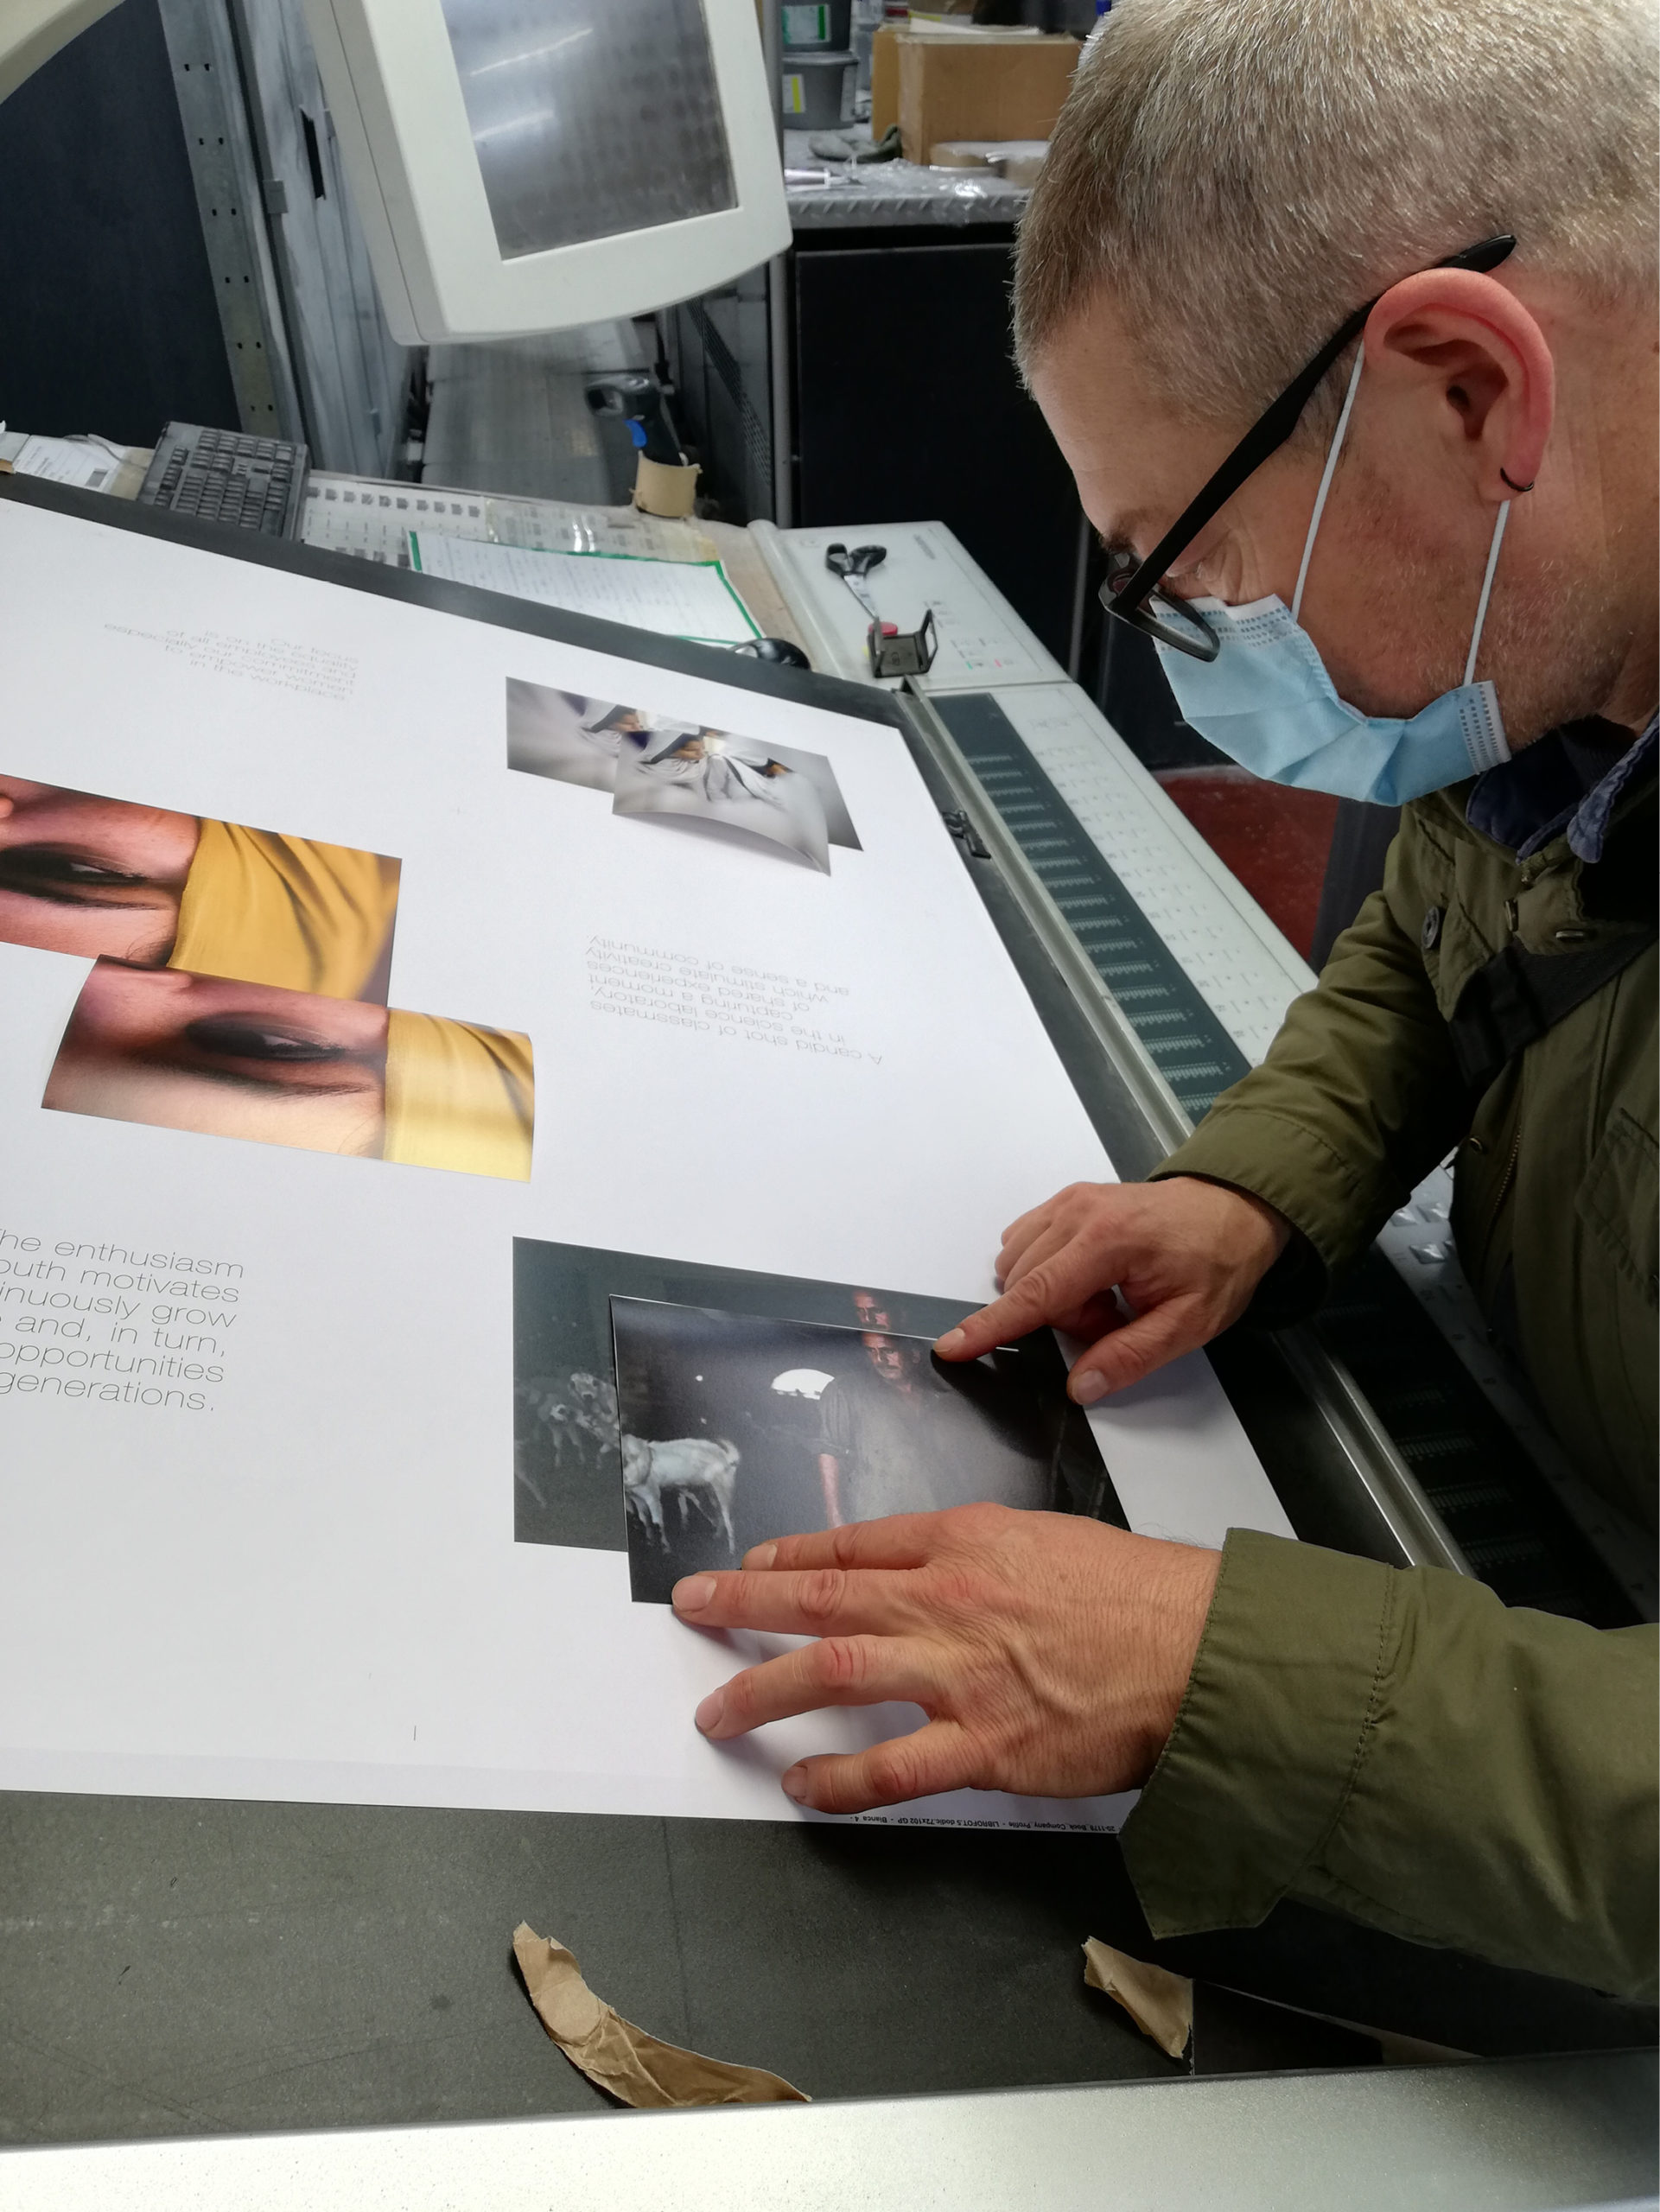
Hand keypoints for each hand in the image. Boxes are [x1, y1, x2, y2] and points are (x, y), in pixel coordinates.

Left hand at [673, 1505, 1219, 1814]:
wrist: (1197, 1649)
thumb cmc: (1133, 1593)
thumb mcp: (1040, 1537)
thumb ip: (967, 1551)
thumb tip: (907, 1567)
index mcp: (963, 1541)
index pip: (852, 1544)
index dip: (790, 1555)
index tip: (751, 1565)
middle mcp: (948, 1600)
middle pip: (821, 1596)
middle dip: (743, 1603)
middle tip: (691, 1607)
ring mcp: (961, 1675)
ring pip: (834, 1672)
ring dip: (763, 1690)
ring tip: (717, 1710)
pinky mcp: (985, 1746)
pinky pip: (889, 1769)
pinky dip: (836, 1779)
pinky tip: (801, 1783)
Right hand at [934, 1176, 1289, 1403]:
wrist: (1232, 1208)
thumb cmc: (1216, 1263)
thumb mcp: (1189, 1324)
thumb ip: (1131, 1356)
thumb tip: (1080, 1387)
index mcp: (1109, 1243)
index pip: (1036, 1293)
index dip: (992, 1327)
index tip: (951, 1347)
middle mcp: (1078, 1213)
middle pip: (1028, 1284)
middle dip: (1061, 1317)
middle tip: (1116, 1318)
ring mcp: (1069, 1201)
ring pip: (1021, 1265)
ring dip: (1053, 1294)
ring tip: (1107, 1297)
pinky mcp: (1067, 1200)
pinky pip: (1026, 1243)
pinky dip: (1048, 1270)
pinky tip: (1090, 1276)